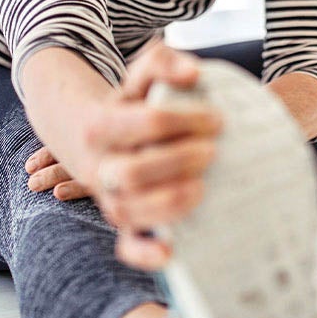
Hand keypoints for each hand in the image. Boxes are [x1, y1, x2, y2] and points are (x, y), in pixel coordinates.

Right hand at [31, 44, 222, 270]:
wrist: (98, 137)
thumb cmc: (134, 106)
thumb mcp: (142, 78)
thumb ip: (163, 62)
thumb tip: (192, 73)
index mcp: (104, 126)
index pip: (148, 122)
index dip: (187, 120)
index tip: (218, 119)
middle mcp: (102, 166)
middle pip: (135, 171)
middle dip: (180, 160)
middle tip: (213, 150)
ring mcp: (110, 198)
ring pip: (128, 211)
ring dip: (169, 203)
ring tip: (203, 188)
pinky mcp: (124, 224)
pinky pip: (126, 247)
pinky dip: (146, 254)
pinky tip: (172, 252)